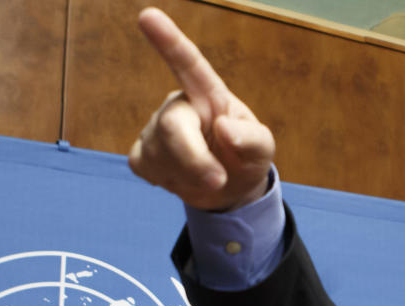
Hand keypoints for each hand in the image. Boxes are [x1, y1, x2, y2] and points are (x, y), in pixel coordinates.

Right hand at [128, 7, 274, 211]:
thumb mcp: (262, 149)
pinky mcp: (141, 153)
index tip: (148, 16)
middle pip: (170, 126)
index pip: (188, 63)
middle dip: (193, 159)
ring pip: (160, 155)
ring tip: (207, 176)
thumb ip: (251, 139)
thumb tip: (223, 129)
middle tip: (217, 180)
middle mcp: (177, 105)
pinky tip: (183, 177)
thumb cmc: (245, 158)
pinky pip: (146, 167)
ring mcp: (155, 129)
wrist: (228, 188)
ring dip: (188, 176)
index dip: (168, 41)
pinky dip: (170, 181)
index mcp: (208, 94)